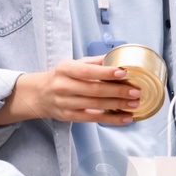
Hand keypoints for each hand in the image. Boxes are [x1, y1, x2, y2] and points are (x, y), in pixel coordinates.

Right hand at [9, 56, 140, 123]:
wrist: (39, 94)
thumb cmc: (61, 76)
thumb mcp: (73, 64)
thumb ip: (95, 61)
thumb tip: (119, 56)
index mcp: (65, 69)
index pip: (87, 71)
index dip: (106, 73)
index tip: (124, 72)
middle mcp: (63, 86)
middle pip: (94, 90)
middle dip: (117, 91)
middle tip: (135, 91)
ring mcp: (65, 103)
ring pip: (95, 105)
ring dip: (117, 105)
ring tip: (134, 104)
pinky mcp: (69, 117)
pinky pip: (93, 119)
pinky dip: (111, 119)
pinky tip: (126, 118)